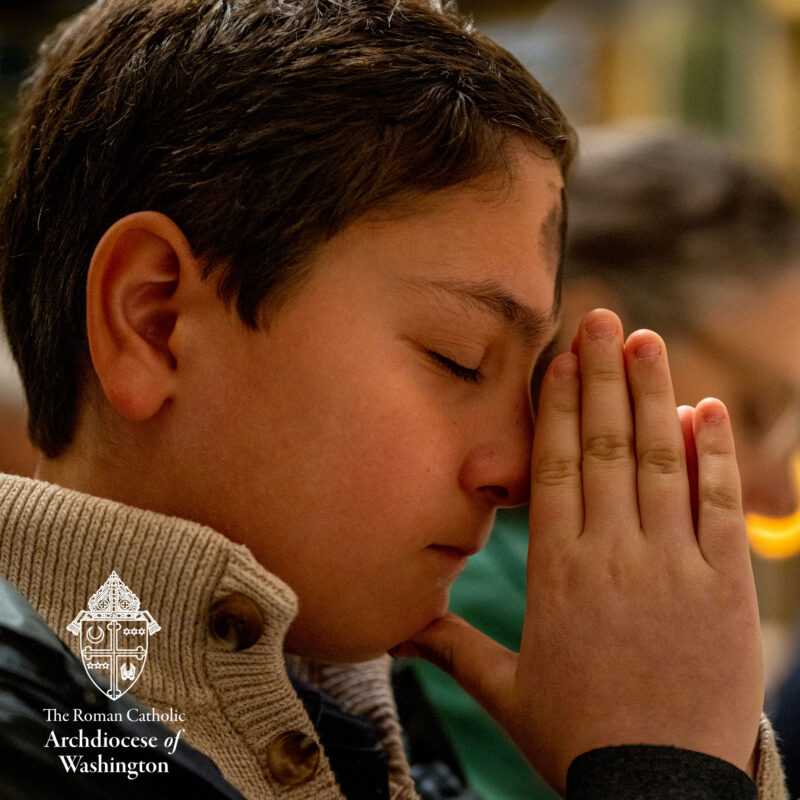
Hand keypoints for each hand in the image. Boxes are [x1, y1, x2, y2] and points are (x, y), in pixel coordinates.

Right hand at [401, 309, 762, 790]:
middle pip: (606, 447)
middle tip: (604, 316)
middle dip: (603, 376)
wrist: (657, 794)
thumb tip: (394, 627)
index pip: (555, 466)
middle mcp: (612, 556)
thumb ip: (451, 647)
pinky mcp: (726, 588)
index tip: (562, 356)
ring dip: (655, 395)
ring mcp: (672, 567)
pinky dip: (714, 454)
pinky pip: (720, 507)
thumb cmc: (577, 739)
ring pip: (661, 462)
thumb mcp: (505, 692)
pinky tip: (706, 409)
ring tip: (649, 340)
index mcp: (556, 572)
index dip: (559, 405)